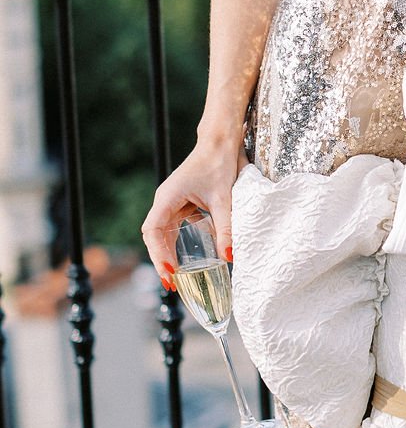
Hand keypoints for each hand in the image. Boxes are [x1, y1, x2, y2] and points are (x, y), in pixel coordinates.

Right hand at [140, 136, 247, 289]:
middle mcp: (165, 201)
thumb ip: (226, 228)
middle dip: (161, 260)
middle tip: (171, 284)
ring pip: (164, 232)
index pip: (154, 231)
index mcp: (167, 198)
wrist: (221, 142)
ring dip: (168, 253)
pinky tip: (191, 256)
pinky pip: (176, 226)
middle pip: (154, 236)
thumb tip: (229, 257)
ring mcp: (172, 202)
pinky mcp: (182, 202)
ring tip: (176, 277)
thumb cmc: (219, 164)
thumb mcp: (224, 199)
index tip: (170, 272)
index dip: (159, 253)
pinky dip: (180, 241)